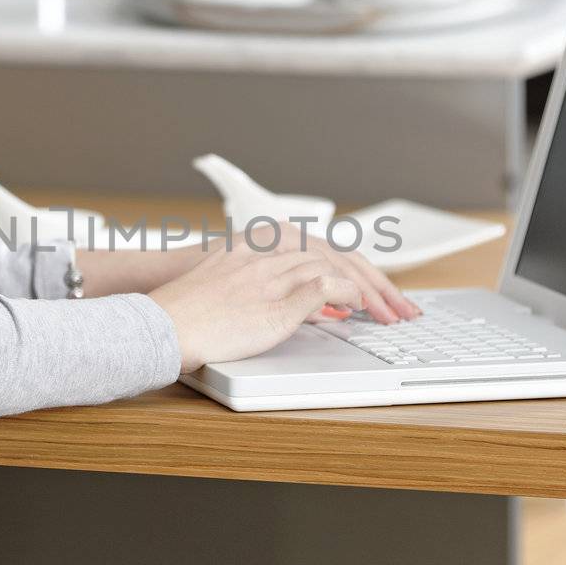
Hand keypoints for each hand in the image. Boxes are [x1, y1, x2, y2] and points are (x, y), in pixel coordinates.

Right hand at [147, 224, 417, 374]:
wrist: (163, 323)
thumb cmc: (193, 312)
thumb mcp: (240, 289)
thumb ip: (283, 291)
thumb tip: (328, 307)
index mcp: (263, 241)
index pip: (326, 248)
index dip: (359, 271)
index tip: (380, 293)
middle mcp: (271, 249)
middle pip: (340, 255)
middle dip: (377, 283)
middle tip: (402, 306)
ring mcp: (274, 270)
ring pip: (339, 269)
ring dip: (372, 293)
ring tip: (392, 314)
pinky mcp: (275, 295)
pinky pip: (325, 287)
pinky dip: (349, 296)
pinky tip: (363, 310)